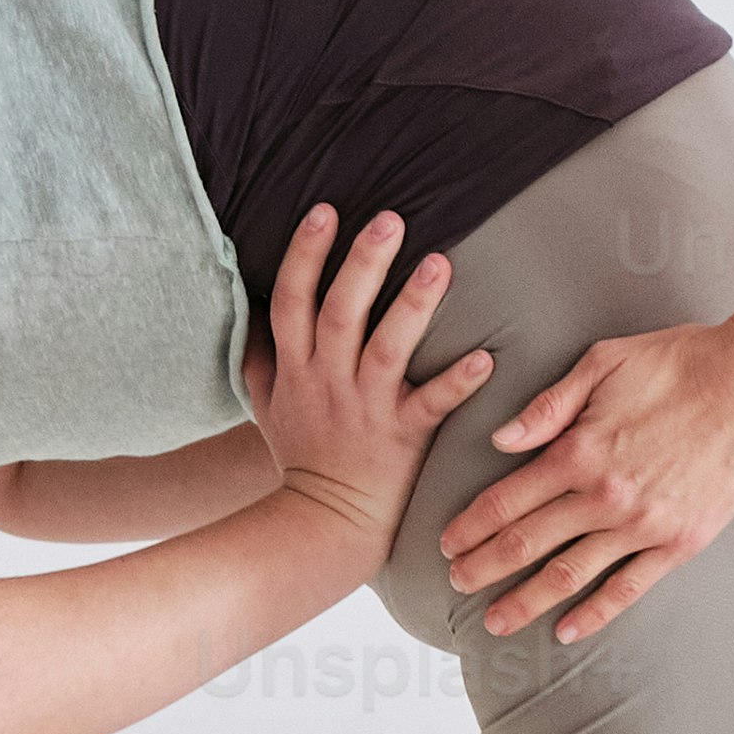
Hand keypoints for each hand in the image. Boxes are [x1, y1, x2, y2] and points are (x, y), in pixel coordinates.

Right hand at [245, 209, 490, 568]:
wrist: (321, 523)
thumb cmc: (301, 454)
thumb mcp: (265, 403)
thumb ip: (259, 355)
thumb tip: (248, 307)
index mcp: (295, 367)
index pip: (292, 300)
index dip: (305, 254)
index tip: (325, 211)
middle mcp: (327, 380)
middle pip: (340, 313)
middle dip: (362, 264)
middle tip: (390, 219)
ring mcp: (365, 408)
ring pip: (386, 350)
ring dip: (412, 307)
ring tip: (439, 264)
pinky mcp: (402, 437)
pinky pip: (431, 406)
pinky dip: (457, 383)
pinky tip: (485, 358)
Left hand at [432, 317, 733, 642]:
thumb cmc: (679, 363)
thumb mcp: (604, 362)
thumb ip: (548, 405)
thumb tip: (500, 440)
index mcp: (579, 451)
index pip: (506, 500)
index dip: (471, 526)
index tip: (447, 543)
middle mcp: (604, 497)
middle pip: (527, 543)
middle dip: (484, 567)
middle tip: (456, 583)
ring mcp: (643, 526)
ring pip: (569, 575)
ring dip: (526, 601)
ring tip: (496, 620)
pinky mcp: (679, 543)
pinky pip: (628, 589)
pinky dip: (594, 614)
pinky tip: (567, 630)